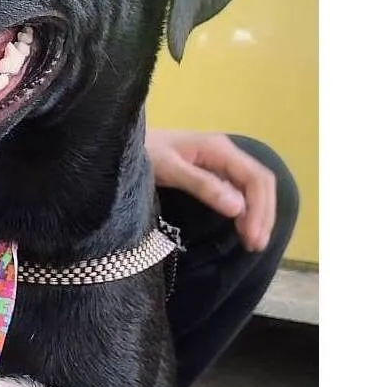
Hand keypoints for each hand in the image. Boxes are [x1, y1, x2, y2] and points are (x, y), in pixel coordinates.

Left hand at [146, 128, 275, 251]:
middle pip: (259, 182)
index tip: (252, 238)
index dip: (259, 209)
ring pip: (252, 187)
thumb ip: (202, 185)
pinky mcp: (212, 171)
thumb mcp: (169, 170)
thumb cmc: (143, 152)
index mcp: (219, 148)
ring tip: (253, 243)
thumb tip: (238, 208)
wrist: (122, 141)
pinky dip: (245, 210)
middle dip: (263, 214)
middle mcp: (225, 152)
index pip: (255, 178)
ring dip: (257, 214)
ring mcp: (220, 161)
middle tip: (256, 245)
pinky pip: (238, 190)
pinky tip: (242, 227)